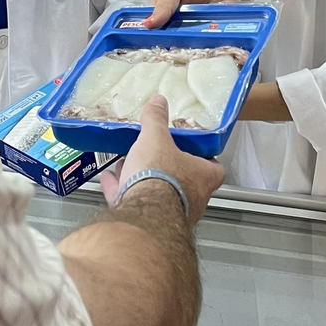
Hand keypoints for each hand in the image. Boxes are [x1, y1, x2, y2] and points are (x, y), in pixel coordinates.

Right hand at [99, 96, 224, 223]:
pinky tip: (111, 181)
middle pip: (182, 179)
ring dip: (142, 179)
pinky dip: (122, 190)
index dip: (204, 156)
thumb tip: (158, 104)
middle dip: (165, 166)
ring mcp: (170, 213)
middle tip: (154, 154)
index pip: (214, 167)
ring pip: (158, 193)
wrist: (142, 212)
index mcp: (203, 177)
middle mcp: (191, 199)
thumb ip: (157, 120)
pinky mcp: (147, 221)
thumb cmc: (161, 178)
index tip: (194, 147)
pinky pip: (135, 203)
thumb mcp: (156, 138)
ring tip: (128, 164)